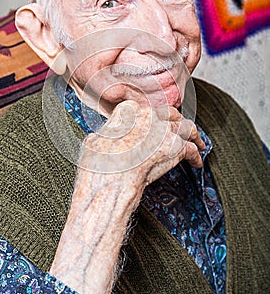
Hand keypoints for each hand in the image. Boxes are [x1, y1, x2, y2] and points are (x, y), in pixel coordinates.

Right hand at [50, 100, 204, 293]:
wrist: (108, 184)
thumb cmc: (97, 169)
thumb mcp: (93, 144)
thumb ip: (104, 136)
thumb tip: (98, 138)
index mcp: (128, 110)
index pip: (149, 109)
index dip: (157, 117)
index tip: (161, 123)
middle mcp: (147, 115)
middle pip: (171, 115)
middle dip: (178, 122)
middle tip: (184, 130)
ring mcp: (163, 129)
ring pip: (186, 128)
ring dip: (193, 136)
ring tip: (198, 143)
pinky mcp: (175, 147)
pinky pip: (191, 149)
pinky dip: (196, 156)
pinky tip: (197, 162)